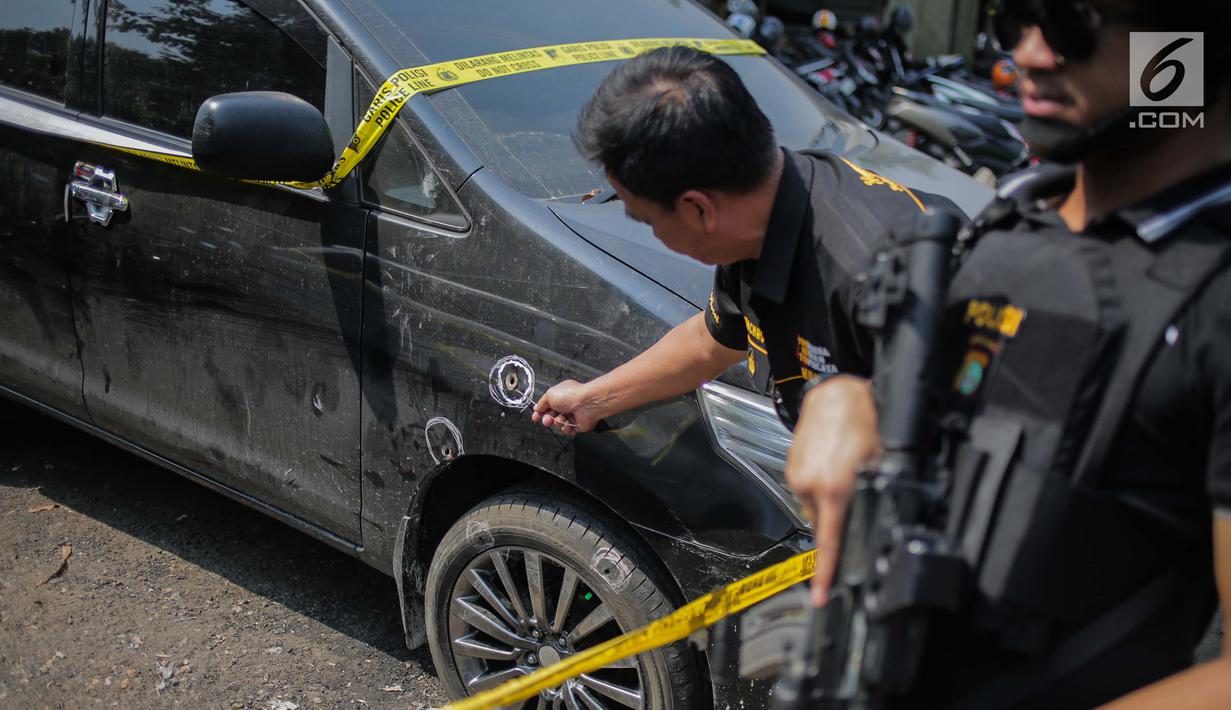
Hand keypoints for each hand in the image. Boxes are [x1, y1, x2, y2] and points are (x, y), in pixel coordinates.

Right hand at [531, 380, 606, 434]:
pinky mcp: (577, 425)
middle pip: (551, 416)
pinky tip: (569, 424)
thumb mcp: (550, 394)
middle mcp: (566, 405)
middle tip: (548, 420)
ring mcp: (572, 415)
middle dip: (547, 419)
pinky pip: (567, 430)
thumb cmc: (571, 396)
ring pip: (558, 424)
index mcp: (560, 395)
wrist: (587, 405)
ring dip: (558, 423)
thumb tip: (537, 408)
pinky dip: (567, 428)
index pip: (547, 405)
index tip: (535, 417)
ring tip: (562, 419)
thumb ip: (541, 402)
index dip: (540, 412)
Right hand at [785, 375, 880, 606]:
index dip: (825, 572)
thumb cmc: (864, 419)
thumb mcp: (881, 461)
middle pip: (824, 521)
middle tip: (858, 493)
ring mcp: (798, 474)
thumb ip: (876, 494)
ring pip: (816, 503)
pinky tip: (835, 460)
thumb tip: (877, 518)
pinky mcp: (792, 464)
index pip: (829, 541)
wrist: (837, 391)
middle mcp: (810, 485)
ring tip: (846, 468)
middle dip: (839, 516)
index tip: (821, 595)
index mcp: (835, 489)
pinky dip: (822, 481)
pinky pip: (808, 485)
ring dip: (830, 496)